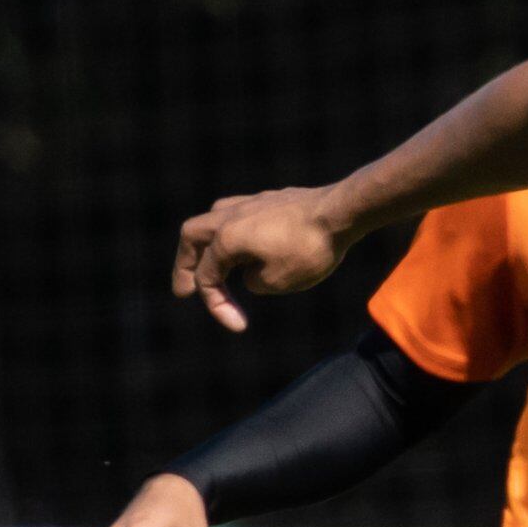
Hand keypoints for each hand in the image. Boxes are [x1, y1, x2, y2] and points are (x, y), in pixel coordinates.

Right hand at [170, 186, 355, 331]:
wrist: (342, 212)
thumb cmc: (309, 249)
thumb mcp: (277, 281)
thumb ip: (253, 281)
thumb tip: (251, 272)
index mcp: (226, 237)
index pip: (208, 276)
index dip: (217, 306)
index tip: (239, 326)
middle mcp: (232, 215)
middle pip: (192, 236)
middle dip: (185, 265)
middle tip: (185, 290)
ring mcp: (252, 203)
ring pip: (214, 218)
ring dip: (206, 243)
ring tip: (211, 263)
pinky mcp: (271, 200)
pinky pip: (239, 214)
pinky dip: (232, 233)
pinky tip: (246, 246)